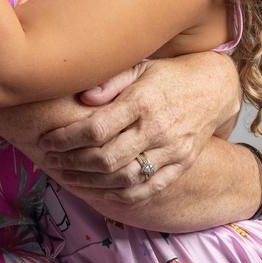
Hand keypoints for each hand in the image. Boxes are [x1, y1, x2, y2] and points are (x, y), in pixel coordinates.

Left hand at [39, 53, 240, 203]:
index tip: (47, 141)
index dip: (66, 139)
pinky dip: (120, 195)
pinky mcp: (181, 165)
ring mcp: (172, 151)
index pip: (96, 128)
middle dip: (72, 163)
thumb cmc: (167, 75)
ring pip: (124, 179)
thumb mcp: (140, 67)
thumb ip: (110, 81)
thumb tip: (82, 98)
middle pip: (107, 159)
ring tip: (69, 177)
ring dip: (91, 183)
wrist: (213, 89)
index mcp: (143, 101)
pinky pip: (147, 190)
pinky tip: (100, 191)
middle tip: (52, 160)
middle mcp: (157, 129)